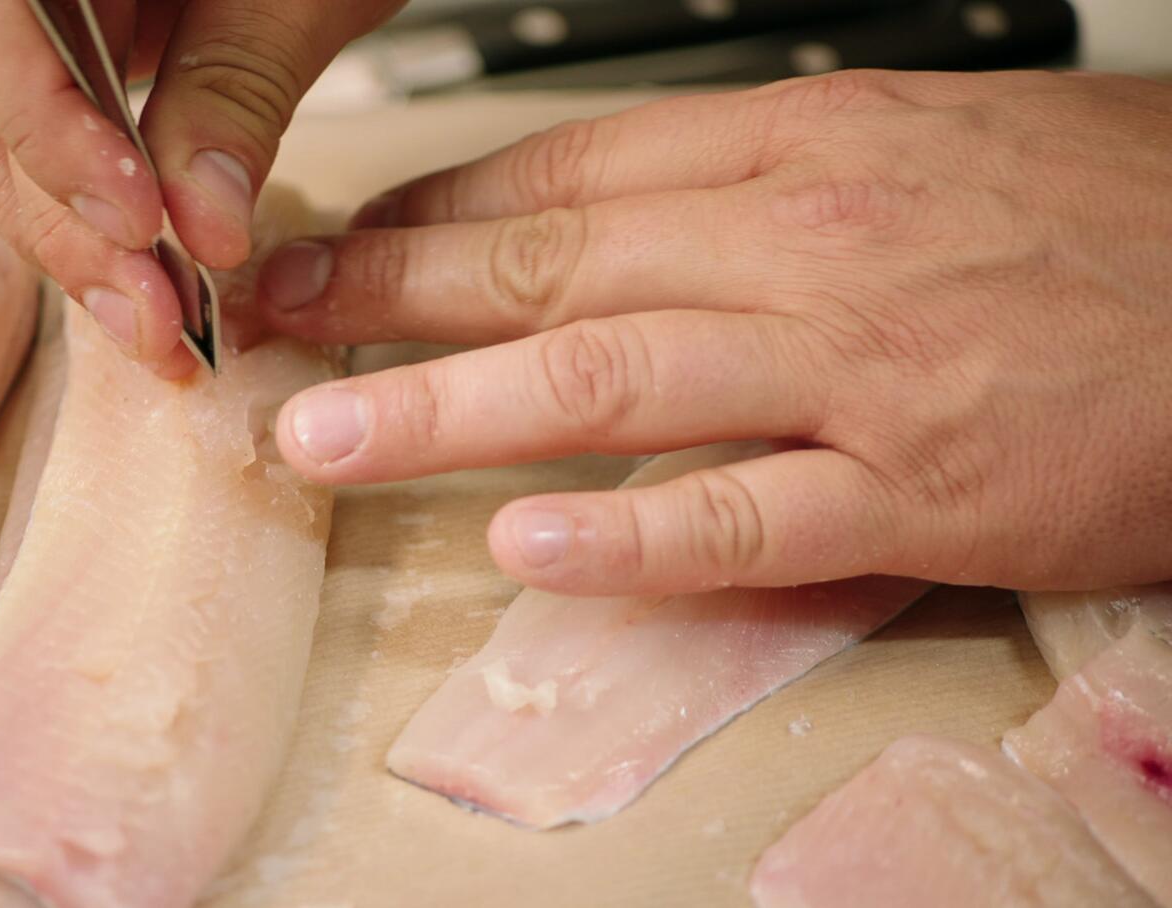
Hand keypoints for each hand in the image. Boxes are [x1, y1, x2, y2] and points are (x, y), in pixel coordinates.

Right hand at [0, 0, 403, 376]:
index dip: (52, 136)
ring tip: (159, 328)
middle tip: (156, 322)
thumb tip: (200, 225)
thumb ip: (236, 89)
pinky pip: (40, 152)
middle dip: (66, 231)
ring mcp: (23, 25)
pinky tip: (150, 283)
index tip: (139, 223)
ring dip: (76, 248)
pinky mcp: (59, 68)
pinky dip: (94, 224)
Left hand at [259, 70, 1171, 595]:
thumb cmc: (1097, 212)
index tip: (339, 248)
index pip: (566, 168)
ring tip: (326, 436)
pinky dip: (628, 536)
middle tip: (277, 331)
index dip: (429, 215)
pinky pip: (747, 515)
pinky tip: (525, 544)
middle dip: (390, 300)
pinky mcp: (922, 488)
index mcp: (802, 145)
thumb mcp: (911, 140)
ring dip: (447, 409)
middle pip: (553, 262)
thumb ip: (754, 180)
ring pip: (610, 380)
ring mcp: (858, 366)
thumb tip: (614, 214)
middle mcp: (808, 239)